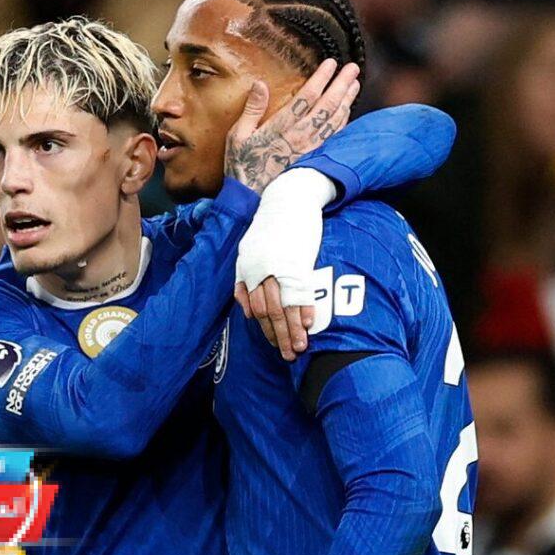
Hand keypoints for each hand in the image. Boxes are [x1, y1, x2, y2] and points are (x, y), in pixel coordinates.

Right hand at [224, 59, 359, 193]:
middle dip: (342, 84)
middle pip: (327, 106)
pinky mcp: (315, 160)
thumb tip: (260, 84)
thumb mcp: (237, 136)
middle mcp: (301, 137)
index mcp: (281, 127)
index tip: (331, 63)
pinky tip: (348, 112)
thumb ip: (251, 110)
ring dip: (347, 101)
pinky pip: (335, 138)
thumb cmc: (242, 167)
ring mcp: (311, 150)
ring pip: (335, 121)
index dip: (321, 78)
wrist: (252, 202)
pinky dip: (344, 122)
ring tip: (355, 84)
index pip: (307, 97)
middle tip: (353, 68)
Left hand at [234, 167, 334, 360]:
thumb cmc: (270, 228)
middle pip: (269, 312)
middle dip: (279, 336)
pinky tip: (310, 325)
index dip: (265, 329)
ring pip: (284, 306)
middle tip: (288, 355)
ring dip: (293, 330)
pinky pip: (301, 292)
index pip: (255, 308)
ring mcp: (280, 267)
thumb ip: (244, 281)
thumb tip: (248, 311)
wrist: (289, 199)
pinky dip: (305, 310)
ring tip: (300, 348)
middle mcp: (260, 271)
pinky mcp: (299, 261)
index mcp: (247, 269)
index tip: (274, 343)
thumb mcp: (248, 251)